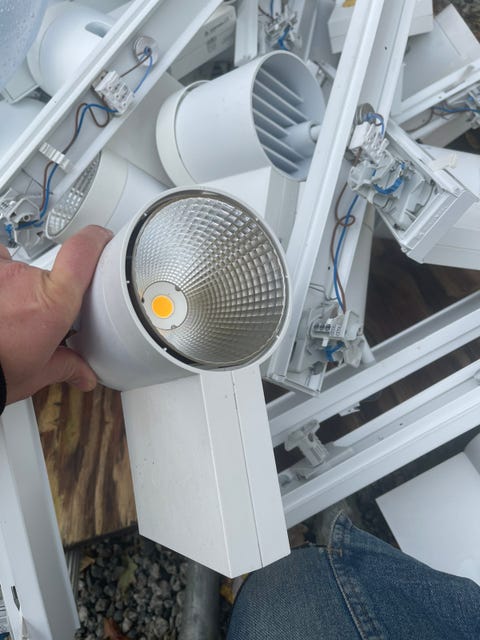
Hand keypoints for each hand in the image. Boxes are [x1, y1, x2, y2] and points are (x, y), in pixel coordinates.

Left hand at [0, 225, 111, 404]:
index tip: (100, 239)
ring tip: (5, 314)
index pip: (82, 252)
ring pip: (15, 270)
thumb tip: (83, 374)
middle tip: (31, 319)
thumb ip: (65, 366)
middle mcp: (25, 280)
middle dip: (42, 293)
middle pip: (46, 272)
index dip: (95, 239)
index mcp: (53, 302)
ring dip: (14, 289)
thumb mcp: (36, 374)